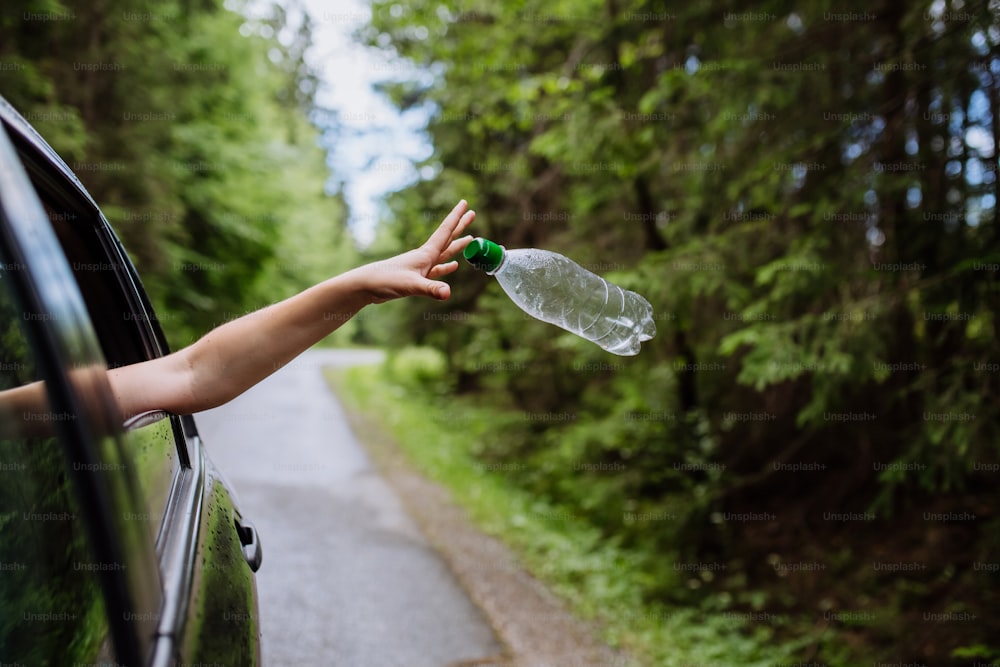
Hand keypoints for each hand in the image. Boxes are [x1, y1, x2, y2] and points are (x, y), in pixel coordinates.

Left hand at [358, 199, 475, 303]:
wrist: (366, 285)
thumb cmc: (386, 281)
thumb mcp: (411, 285)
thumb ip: (431, 289)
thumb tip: (448, 293)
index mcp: (425, 254)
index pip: (445, 231)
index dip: (457, 217)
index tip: (466, 204)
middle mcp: (424, 257)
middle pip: (447, 238)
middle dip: (460, 226)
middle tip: (472, 213)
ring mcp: (421, 266)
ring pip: (444, 253)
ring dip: (456, 246)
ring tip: (470, 239)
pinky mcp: (416, 277)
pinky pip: (436, 270)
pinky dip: (445, 267)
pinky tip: (453, 266)